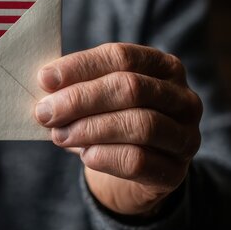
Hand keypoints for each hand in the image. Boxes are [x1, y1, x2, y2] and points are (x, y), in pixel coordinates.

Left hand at [35, 43, 201, 215]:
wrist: (130, 172)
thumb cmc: (108, 123)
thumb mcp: (95, 99)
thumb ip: (76, 87)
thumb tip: (45, 83)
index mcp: (163, 67)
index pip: (121, 57)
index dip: (80, 67)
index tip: (44, 80)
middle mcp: (183, 98)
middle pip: (131, 88)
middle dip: (80, 100)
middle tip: (45, 113)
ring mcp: (185, 136)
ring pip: (140, 125)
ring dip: (90, 129)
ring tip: (59, 135)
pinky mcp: (176, 172)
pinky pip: (139, 161)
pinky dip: (105, 156)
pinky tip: (85, 156)